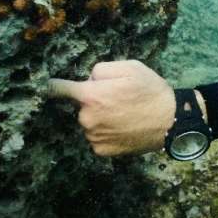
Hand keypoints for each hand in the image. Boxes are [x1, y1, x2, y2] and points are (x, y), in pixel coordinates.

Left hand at [45, 60, 174, 156]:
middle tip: (119, 99)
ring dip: (101, 118)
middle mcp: (87, 118)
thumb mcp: (130, 67)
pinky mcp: (102, 151)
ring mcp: (94, 137)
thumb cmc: (151, 91)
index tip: (46, 86)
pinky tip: (124, 128)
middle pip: (82, 105)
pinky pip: (97, 137)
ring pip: (90, 122)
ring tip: (125, 115)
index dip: (53, 86)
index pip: (59, 89)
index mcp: (91, 96)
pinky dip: (107, 132)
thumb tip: (89, 80)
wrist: (171, 122)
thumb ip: (101, 69)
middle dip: (95, 101)